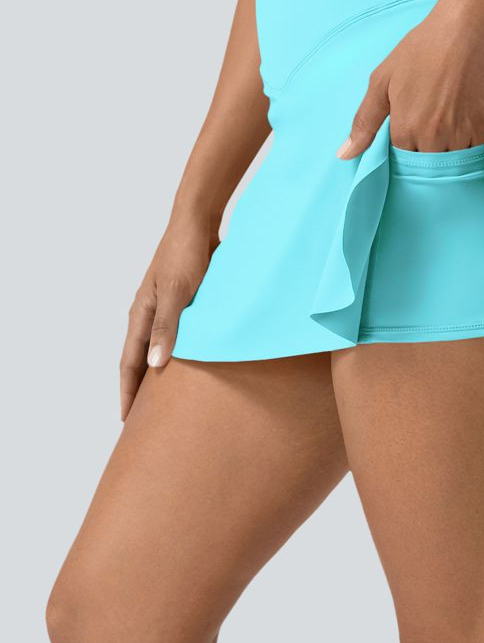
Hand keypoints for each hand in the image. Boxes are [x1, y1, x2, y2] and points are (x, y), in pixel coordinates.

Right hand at [119, 218, 218, 419]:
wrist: (197, 222)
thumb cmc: (186, 254)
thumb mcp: (177, 291)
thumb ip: (166, 326)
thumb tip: (154, 365)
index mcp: (141, 313)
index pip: (130, 362)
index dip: (129, 392)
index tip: (128, 420)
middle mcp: (148, 312)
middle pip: (140, 358)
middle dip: (139, 388)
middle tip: (144, 417)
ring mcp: (165, 306)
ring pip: (158, 346)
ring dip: (159, 371)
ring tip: (166, 397)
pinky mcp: (183, 299)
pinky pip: (176, 334)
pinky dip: (179, 352)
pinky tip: (192, 362)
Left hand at [337, 0, 483, 156]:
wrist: (468, 31)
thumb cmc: (422, 50)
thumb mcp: (382, 80)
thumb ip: (364, 122)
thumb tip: (344, 155)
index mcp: (404, 130)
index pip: (401, 161)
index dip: (404, 148)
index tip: (410, 131)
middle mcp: (432, 139)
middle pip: (427, 166)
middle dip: (426, 153)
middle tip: (431, 125)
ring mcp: (461, 136)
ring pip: (453, 163)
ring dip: (449, 152)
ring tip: (448, 125)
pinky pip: (476, 153)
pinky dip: (470, 146)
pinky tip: (466, 124)